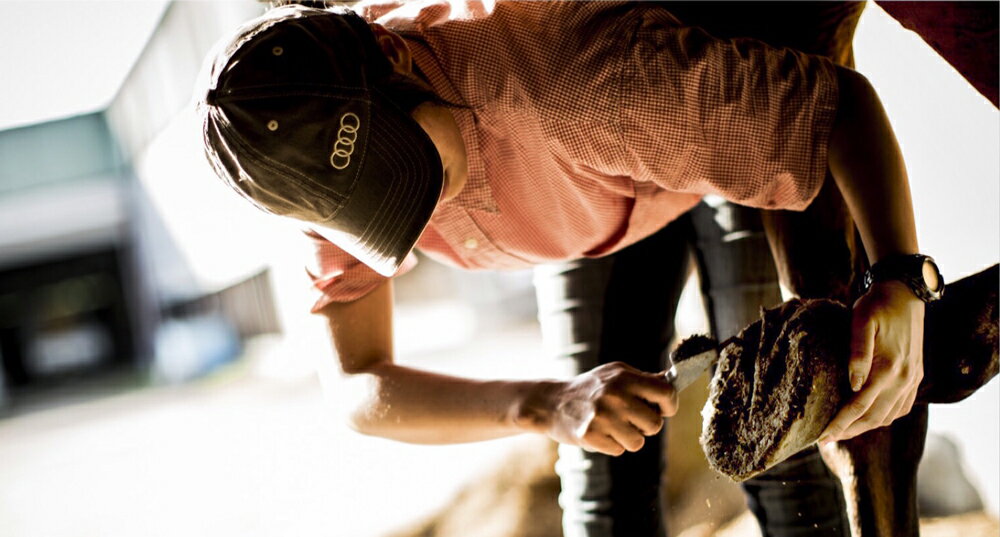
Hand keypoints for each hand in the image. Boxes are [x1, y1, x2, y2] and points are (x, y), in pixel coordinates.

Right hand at [543, 362, 676, 455]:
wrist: (552, 402)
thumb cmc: (590, 388)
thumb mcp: (614, 374)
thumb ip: (643, 380)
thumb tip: (673, 382)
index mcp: (624, 377)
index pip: (665, 393)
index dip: (670, 405)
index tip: (663, 410)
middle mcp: (615, 396)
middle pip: (655, 424)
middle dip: (646, 426)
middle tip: (632, 419)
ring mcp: (602, 417)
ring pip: (638, 442)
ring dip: (629, 438)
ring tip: (613, 426)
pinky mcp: (590, 435)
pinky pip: (619, 450)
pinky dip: (612, 445)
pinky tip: (599, 432)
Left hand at [820, 280, 923, 443]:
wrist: (906, 294)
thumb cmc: (877, 306)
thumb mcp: (861, 322)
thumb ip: (857, 353)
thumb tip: (853, 385)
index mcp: (888, 369)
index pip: (859, 407)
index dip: (840, 424)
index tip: (822, 437)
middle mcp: (903, 379)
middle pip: (874, 418)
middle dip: (849, 431)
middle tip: (826, 439)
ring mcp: (913, 380)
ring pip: (889, 416)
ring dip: (866, 427)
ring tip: (843, 432)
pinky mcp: (916, 376)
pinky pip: (902, 407)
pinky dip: (885, 417)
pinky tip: (870, 418)